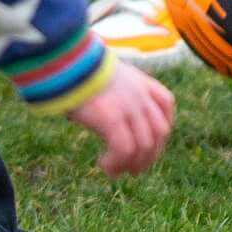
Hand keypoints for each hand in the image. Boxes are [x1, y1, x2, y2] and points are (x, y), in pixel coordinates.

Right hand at [68, 56, 175, 176]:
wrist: (66, 60)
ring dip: (133, 164)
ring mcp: (129, 107)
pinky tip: (104, 164)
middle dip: (150, 155)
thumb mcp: (102, 75)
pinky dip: (117, 163)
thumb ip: (112, 91)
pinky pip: (124, 150)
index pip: (166, 104)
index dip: (162, 127)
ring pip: (145, 146)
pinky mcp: (112, 118)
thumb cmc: (75, 69)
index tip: (149, 142)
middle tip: (134, 169)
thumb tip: (100, 110)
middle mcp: (139, 94)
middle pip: (160, 131)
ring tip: (116, 171)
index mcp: (139, 80)